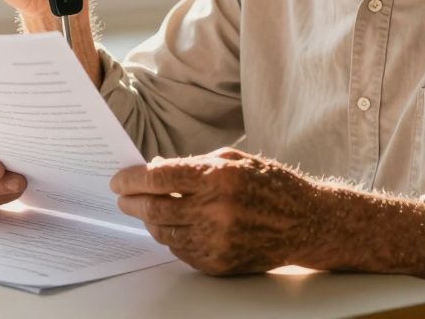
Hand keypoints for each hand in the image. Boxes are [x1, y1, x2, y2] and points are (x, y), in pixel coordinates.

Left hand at [110, 148, 321, 274]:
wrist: (306, 222)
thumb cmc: (270, 185)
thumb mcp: (233, 160)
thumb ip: (193, 165)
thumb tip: (153, 171)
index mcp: (218, 177)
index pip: (159, 177)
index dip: (132, 179)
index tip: (118, 180)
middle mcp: (215, 210)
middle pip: (154, 208)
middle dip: (131, 202)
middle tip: (122, 197)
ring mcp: (217, 240)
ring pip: (163, 232)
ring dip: (149, 220)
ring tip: (146, 210)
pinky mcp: (218, 263)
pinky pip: (180, 251)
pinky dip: (171, 237)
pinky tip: (172, 226)